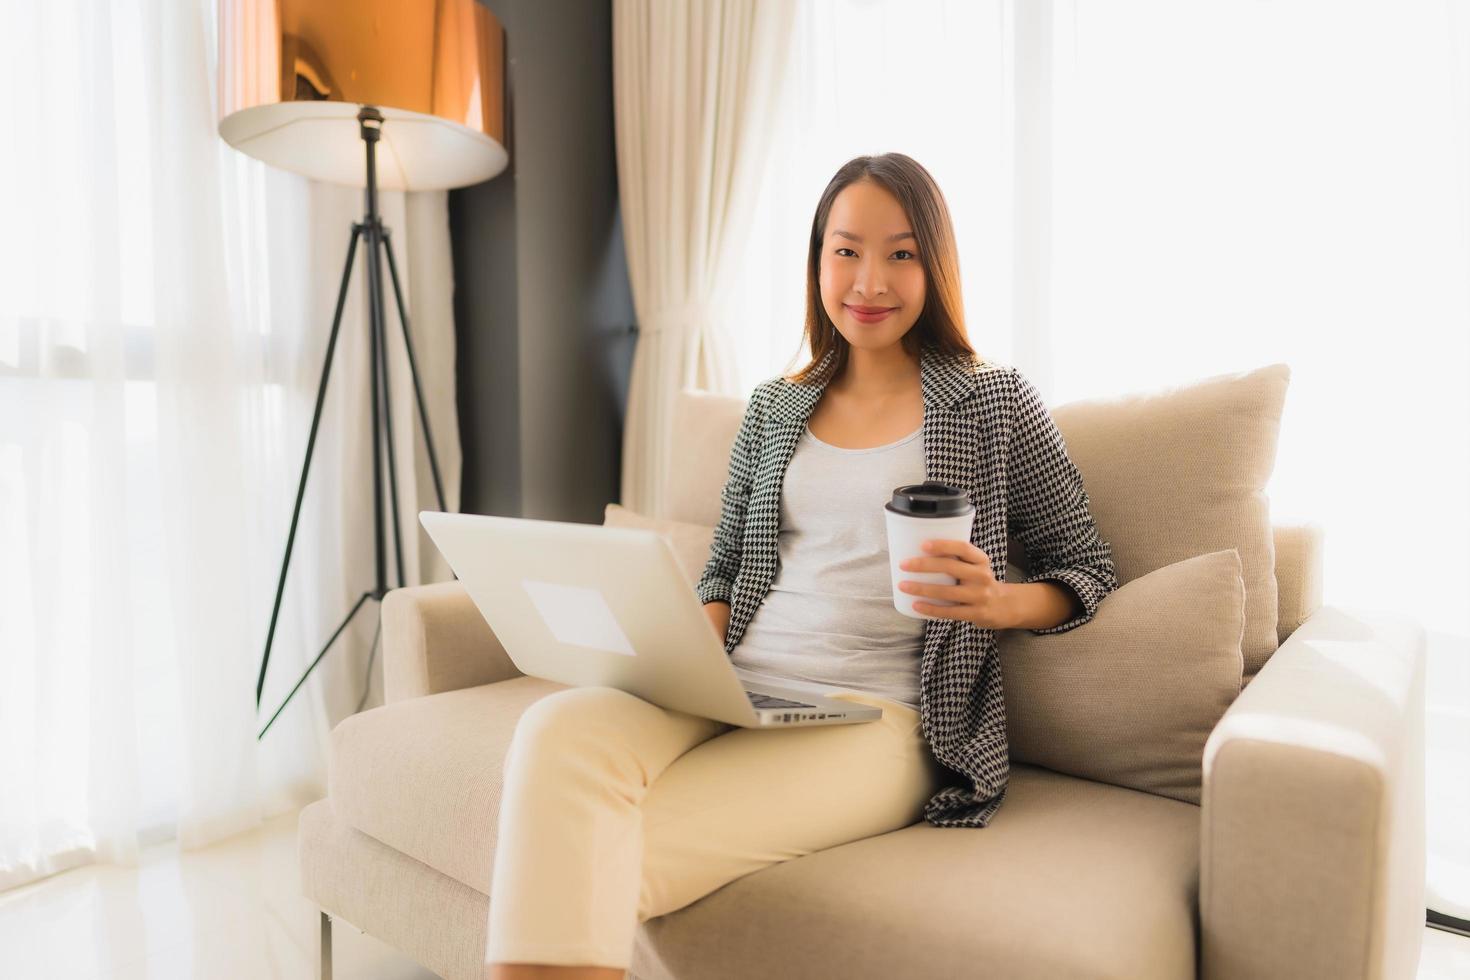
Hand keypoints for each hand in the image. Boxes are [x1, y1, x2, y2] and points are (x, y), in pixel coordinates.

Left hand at [898, 539, 1012, 628]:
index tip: (923, 544)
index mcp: (981, 560)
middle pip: (950, 567)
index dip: (943, 545)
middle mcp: (982, 576)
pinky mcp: (976, 613)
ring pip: (947, 591)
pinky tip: (916, 605)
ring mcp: (980, 596)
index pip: (963, 548)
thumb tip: (917, 552)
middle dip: (924, 565)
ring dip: (922, 589)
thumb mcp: (975, 566)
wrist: (1004, 606)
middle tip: (903, 565)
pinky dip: (931, 609)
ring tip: (903, 585)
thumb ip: (956, 559)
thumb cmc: (979, 581)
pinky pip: (950, 611)